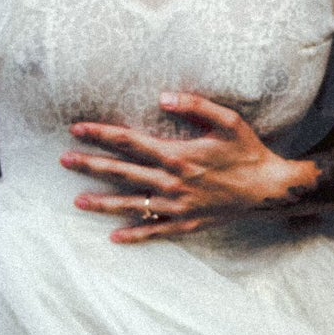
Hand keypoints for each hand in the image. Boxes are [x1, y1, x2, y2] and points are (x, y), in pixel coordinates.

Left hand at [60, 92, 307, 241]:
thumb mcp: (228, 122)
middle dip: (90, 165)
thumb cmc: (249, 152)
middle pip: (122, 172)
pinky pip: (155, 231)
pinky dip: (134, 235)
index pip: (129, 142)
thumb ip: (195, 106)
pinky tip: (114, 238)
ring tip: (78, 201)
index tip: (77, 129)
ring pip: (131, 205)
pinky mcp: (187, 223)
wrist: (269, 191)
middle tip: (64, 161)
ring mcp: (177, 206)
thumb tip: (162, 97)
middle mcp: (172, 182)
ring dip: (103, 203)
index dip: (101, 134)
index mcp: (177, 155)